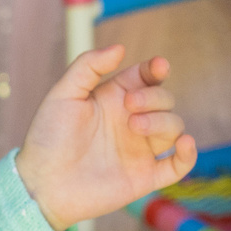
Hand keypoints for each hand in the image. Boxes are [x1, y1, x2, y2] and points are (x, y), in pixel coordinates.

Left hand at [12, 46, 197, 230]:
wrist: (41, 183)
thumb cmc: (48, 137)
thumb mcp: (63, 94)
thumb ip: (88, 66)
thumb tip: (120, 47)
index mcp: (114, 98)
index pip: (146, 78)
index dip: (156, 70)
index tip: (158, 67)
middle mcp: (131, 121)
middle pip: (164, 101)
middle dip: (154, 98)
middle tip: (129, 105)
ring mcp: (140, 149)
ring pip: (174, 128)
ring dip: (163, 122)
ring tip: (135, 126)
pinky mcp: (145, 177)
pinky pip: (178, 165)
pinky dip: (189, 154)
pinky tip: (185, 144)